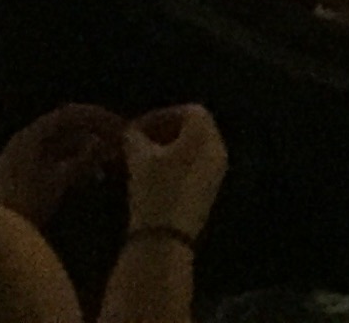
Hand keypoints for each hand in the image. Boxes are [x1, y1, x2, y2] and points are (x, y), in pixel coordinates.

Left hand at [0, 104, 122, 224]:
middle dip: (96, 134)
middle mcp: (27, 141)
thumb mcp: (58, 181)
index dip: (98, 117)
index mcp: (31, 135)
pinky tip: (92, 178)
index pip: (70, 114)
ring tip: (110, 162)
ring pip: (65, 146)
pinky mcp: (26, 177)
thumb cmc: (24, 203)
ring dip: (88, 151)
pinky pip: (58, 161)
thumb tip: (109, 142)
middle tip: (119, 144)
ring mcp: (25, 159)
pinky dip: (77, 165)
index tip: (121, 128)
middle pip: (68, 128)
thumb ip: (85, 159)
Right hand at [121, 105, 227, 244]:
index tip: (138, 130)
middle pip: (195, 129)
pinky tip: (154, 179)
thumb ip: (135, 137)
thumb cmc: (155, 191)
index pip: (190, 111)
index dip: (162, 116)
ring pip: (194, 149)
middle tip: (139, 144)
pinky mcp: (210, 190)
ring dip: (169, 150)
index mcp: (205, 136)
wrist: (167, 238)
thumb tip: (131, 132)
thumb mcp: (139, 159)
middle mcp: (217, 149)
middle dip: (164, 132)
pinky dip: (177, 165)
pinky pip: (196, 167)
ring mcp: (217, 171)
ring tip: (142, 162)